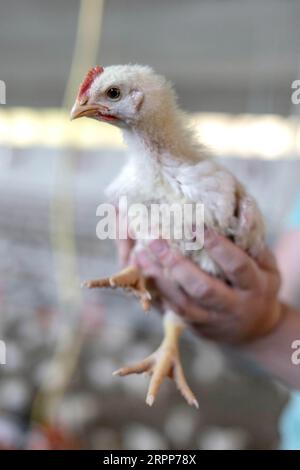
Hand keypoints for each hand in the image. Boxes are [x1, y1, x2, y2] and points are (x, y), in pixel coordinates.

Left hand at [135, 229, 282, 343]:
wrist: (253, 330)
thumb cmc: (258, 286)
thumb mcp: (267, 267)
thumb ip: (253, 243)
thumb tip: (240, 209)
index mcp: (253, 287)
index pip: (236, 266)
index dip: (217, 246)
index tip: (195, 224)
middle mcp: (231, 306)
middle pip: (202, 288)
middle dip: (176, 263)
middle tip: (155, 238)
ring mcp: (210, 319)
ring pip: (181, 303)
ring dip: (158, 278)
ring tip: (140, 253)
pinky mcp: (193, 325)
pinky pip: (170, 310)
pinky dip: (154, 291)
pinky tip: (141, 271)